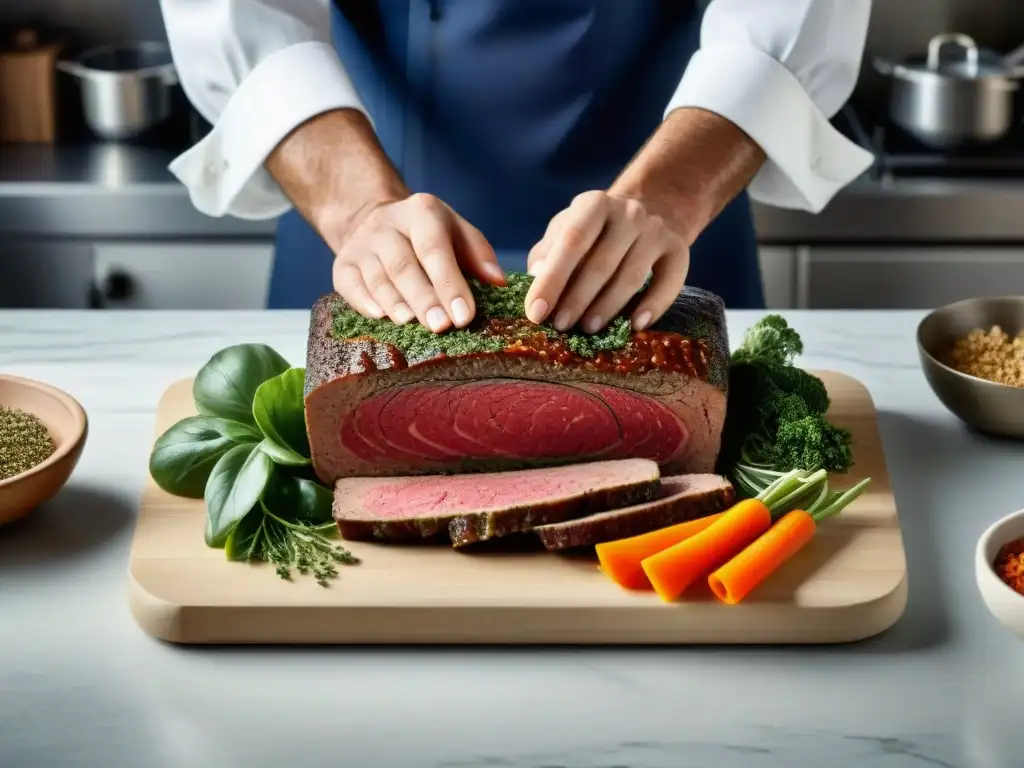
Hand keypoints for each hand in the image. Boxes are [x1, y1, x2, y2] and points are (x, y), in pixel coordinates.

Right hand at [329, 193, 504, 331]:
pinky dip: (364, 302)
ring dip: (395, 303)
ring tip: (411, 324)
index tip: (464, 316)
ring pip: (377, 277)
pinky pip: (349, 285)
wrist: (376, 220)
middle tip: (441, 327)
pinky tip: (380, 317)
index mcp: (422, 212)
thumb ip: (479, 255)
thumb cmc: (429, 236)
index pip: (435, 249)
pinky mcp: (342, 264)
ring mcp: (361, 244)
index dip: (449, 283)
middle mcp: (387, 224)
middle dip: (424, 299)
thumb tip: (499, 282)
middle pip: (404, 266)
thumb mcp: (457, 232)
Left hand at [524, 191, 688, 332]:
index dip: (552, 280)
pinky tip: (635, 326)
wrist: (649, 210)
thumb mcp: (565, 230)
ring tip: (588, 329)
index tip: (535, 312)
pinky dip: (653, 306)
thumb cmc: (594, 232)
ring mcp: (656, 231)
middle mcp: (629, 213)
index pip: (571, 241)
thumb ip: (546, 253)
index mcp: (594, 204)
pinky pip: (668, 283)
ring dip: (608, 307)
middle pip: (602, 262)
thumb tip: (536, 278)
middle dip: (578, 299)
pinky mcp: (678, 250)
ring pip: (632, 276)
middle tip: (560, 326)